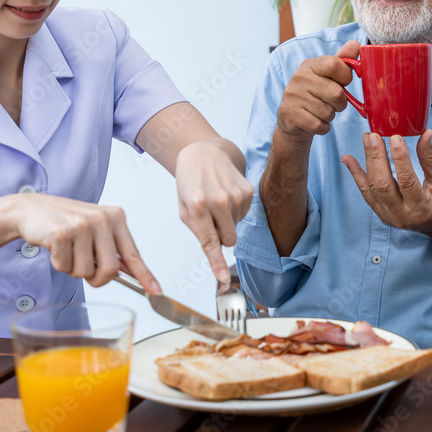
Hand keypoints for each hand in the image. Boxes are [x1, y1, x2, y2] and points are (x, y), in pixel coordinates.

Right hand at [13, 194, 159, 292]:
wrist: (30, 210)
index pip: (133, 254)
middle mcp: (102, 218)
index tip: (156, 291)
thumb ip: (112, 249)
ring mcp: (82, 225)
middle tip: (84, 267)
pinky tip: (55, 247)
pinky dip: (59, 264)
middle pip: (110, 270)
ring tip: (67, 250)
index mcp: (115, 217)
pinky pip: (65, 266)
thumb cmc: (65, 222)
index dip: (145, 276)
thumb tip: (132, 273)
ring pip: (85, 272)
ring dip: (73, 269)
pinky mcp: (62, 233)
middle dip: (96, 278)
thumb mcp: (95, 230)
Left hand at [175, 140, 253, 283]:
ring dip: (227, 220)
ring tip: (216, 200)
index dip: (216, 263)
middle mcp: (219, 200)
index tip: (222, 279)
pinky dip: (235, 210)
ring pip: (236, 228)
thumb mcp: (182, 205)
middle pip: (228, 240)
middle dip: (221, 236)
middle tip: (211, 219)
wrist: (205, 152)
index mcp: (197, 204)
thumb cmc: (190, 180)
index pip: (209, 241)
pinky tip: (226, 194)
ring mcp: (236, 195)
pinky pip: (243, 215)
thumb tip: (217, 248)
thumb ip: (196, 229)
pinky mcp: (248, 190)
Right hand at [276, 40, 359, 145]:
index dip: (345, 77)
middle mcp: (298, 77)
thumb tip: (356, 44)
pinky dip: (323, 128)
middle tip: (331, 103)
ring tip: (320, 112)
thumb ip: (342, 61)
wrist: (292, 119)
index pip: (335, 64)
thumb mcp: (327, 76)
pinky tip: (315, 121)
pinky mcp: (290, 115)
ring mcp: (292, 96)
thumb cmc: (315, 94)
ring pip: (329, 112)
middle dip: (340, 103)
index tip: (342, 83)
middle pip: (337, 93)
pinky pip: (319, 126)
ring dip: (330, 116)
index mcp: (309, 65)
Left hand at [342, 130, 431, 237]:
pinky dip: (356, 174)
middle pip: (384, 184)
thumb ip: (430, 158)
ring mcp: (388, 216)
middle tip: (374, 136)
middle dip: (377, 158)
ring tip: (366, 139)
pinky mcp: (380, 213)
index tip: (395, 137)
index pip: (407, 181)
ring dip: (367, 161)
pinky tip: (348, 159)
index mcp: (421, 208)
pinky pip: (365, 192)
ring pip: (372, 187)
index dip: (400, 158)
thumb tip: (425, 134)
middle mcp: (402, 215)